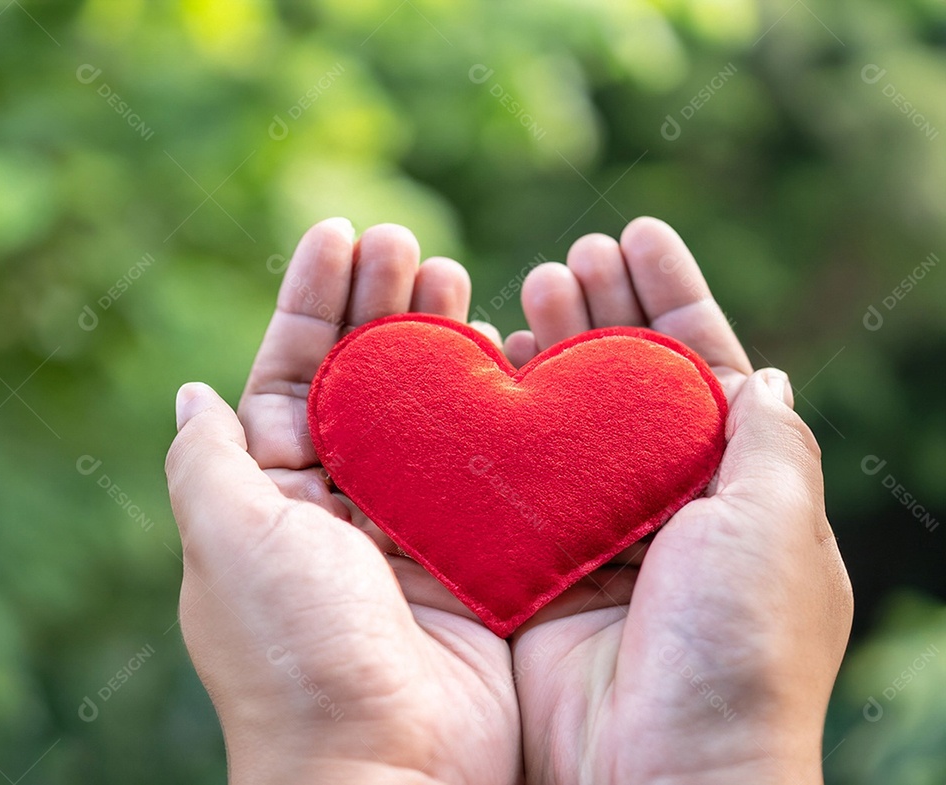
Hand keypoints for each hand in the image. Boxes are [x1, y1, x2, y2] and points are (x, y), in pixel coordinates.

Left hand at [166, 219, 522, 784]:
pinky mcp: (473, 555)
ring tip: (457, 275)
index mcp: (272, 498)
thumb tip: (190, 393)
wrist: (387, 770)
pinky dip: (495, 406)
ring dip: (437, 340)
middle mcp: (339, 508)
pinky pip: (484, 463)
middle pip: (360, 380)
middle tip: (410, 241)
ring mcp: (409, 529)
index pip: (288, 374)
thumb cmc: (293, 653)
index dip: (309, 302)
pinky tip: (509, 349)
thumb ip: (208, 463)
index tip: (338, 232)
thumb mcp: (226, 544)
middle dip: (379, 305)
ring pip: (425, 411)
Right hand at [503, 218, 853, 784]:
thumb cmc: (737, 647)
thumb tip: (765, 372)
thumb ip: (771, 441)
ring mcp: (596, 536)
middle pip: (628, 384)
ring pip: (565, 421)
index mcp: (736, 491)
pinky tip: (484, 366)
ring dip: (548, 351)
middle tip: (569, 254)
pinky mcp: (535, 568)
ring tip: (528, 286)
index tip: (636, 231)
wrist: (657, 771)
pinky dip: (498, 422)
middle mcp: (666, 508)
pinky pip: (512, 478)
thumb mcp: (778, 526)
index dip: (671, 295)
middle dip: (603, 311)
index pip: (704, 367)